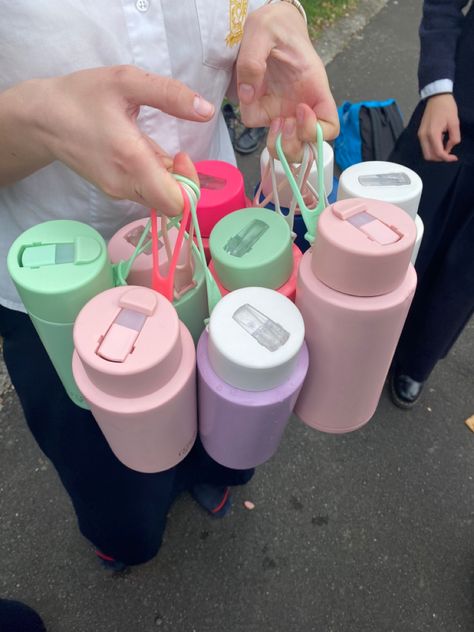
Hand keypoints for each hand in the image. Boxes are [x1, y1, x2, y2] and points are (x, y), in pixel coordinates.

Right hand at [0, 65, 215, 214]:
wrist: (42, 117)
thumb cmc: (82, 96)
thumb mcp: (127, 82)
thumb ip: (169, 95)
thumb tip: (206, 110)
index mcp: (131, 162)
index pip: (175, 203)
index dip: (189, 183)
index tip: (182, 154)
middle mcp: (124, 186)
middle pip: (170, 204)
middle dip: (182, 181)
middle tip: (173, 152)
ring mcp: (117, 191)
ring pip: (157, 198)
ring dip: (166, 178)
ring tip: (148, 145)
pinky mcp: (112, 190)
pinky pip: (144, 191)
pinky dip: (151, 176)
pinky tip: (138, 151)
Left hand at [236, 2, 338, 160]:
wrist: (265, 25)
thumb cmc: (275, 26)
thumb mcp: (264, 31)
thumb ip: (253, 60)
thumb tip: (248, 94)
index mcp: (314, 90)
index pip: (329, 127)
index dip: (317, 130)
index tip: (302, 111)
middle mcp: (300, 107)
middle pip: (305, 148)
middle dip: (294, 146)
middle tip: (283, 124)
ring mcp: (281, 111)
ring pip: (283, 147)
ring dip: (276, 144)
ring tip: (272, 123)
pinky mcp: (263, 109)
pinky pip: (256, 125)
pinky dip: (252, 119)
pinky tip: (251, 99)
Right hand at [417, 93, 460, 161]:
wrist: (437, 97)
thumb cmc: (446, 107)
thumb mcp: (455, 123)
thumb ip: (453, 138)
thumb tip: (449, 148)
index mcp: (432, 133)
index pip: (438, 153)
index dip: (446, 158)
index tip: (453, 158)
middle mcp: (424, 136)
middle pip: (429, 156)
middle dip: (439, 158)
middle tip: (449, 154)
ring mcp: (420, 135)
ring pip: (426, 153)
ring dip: (435, 154)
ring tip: (445, 146)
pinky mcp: (420, 133)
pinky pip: (425, 146)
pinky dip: (432, 148)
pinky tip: (440, 141)